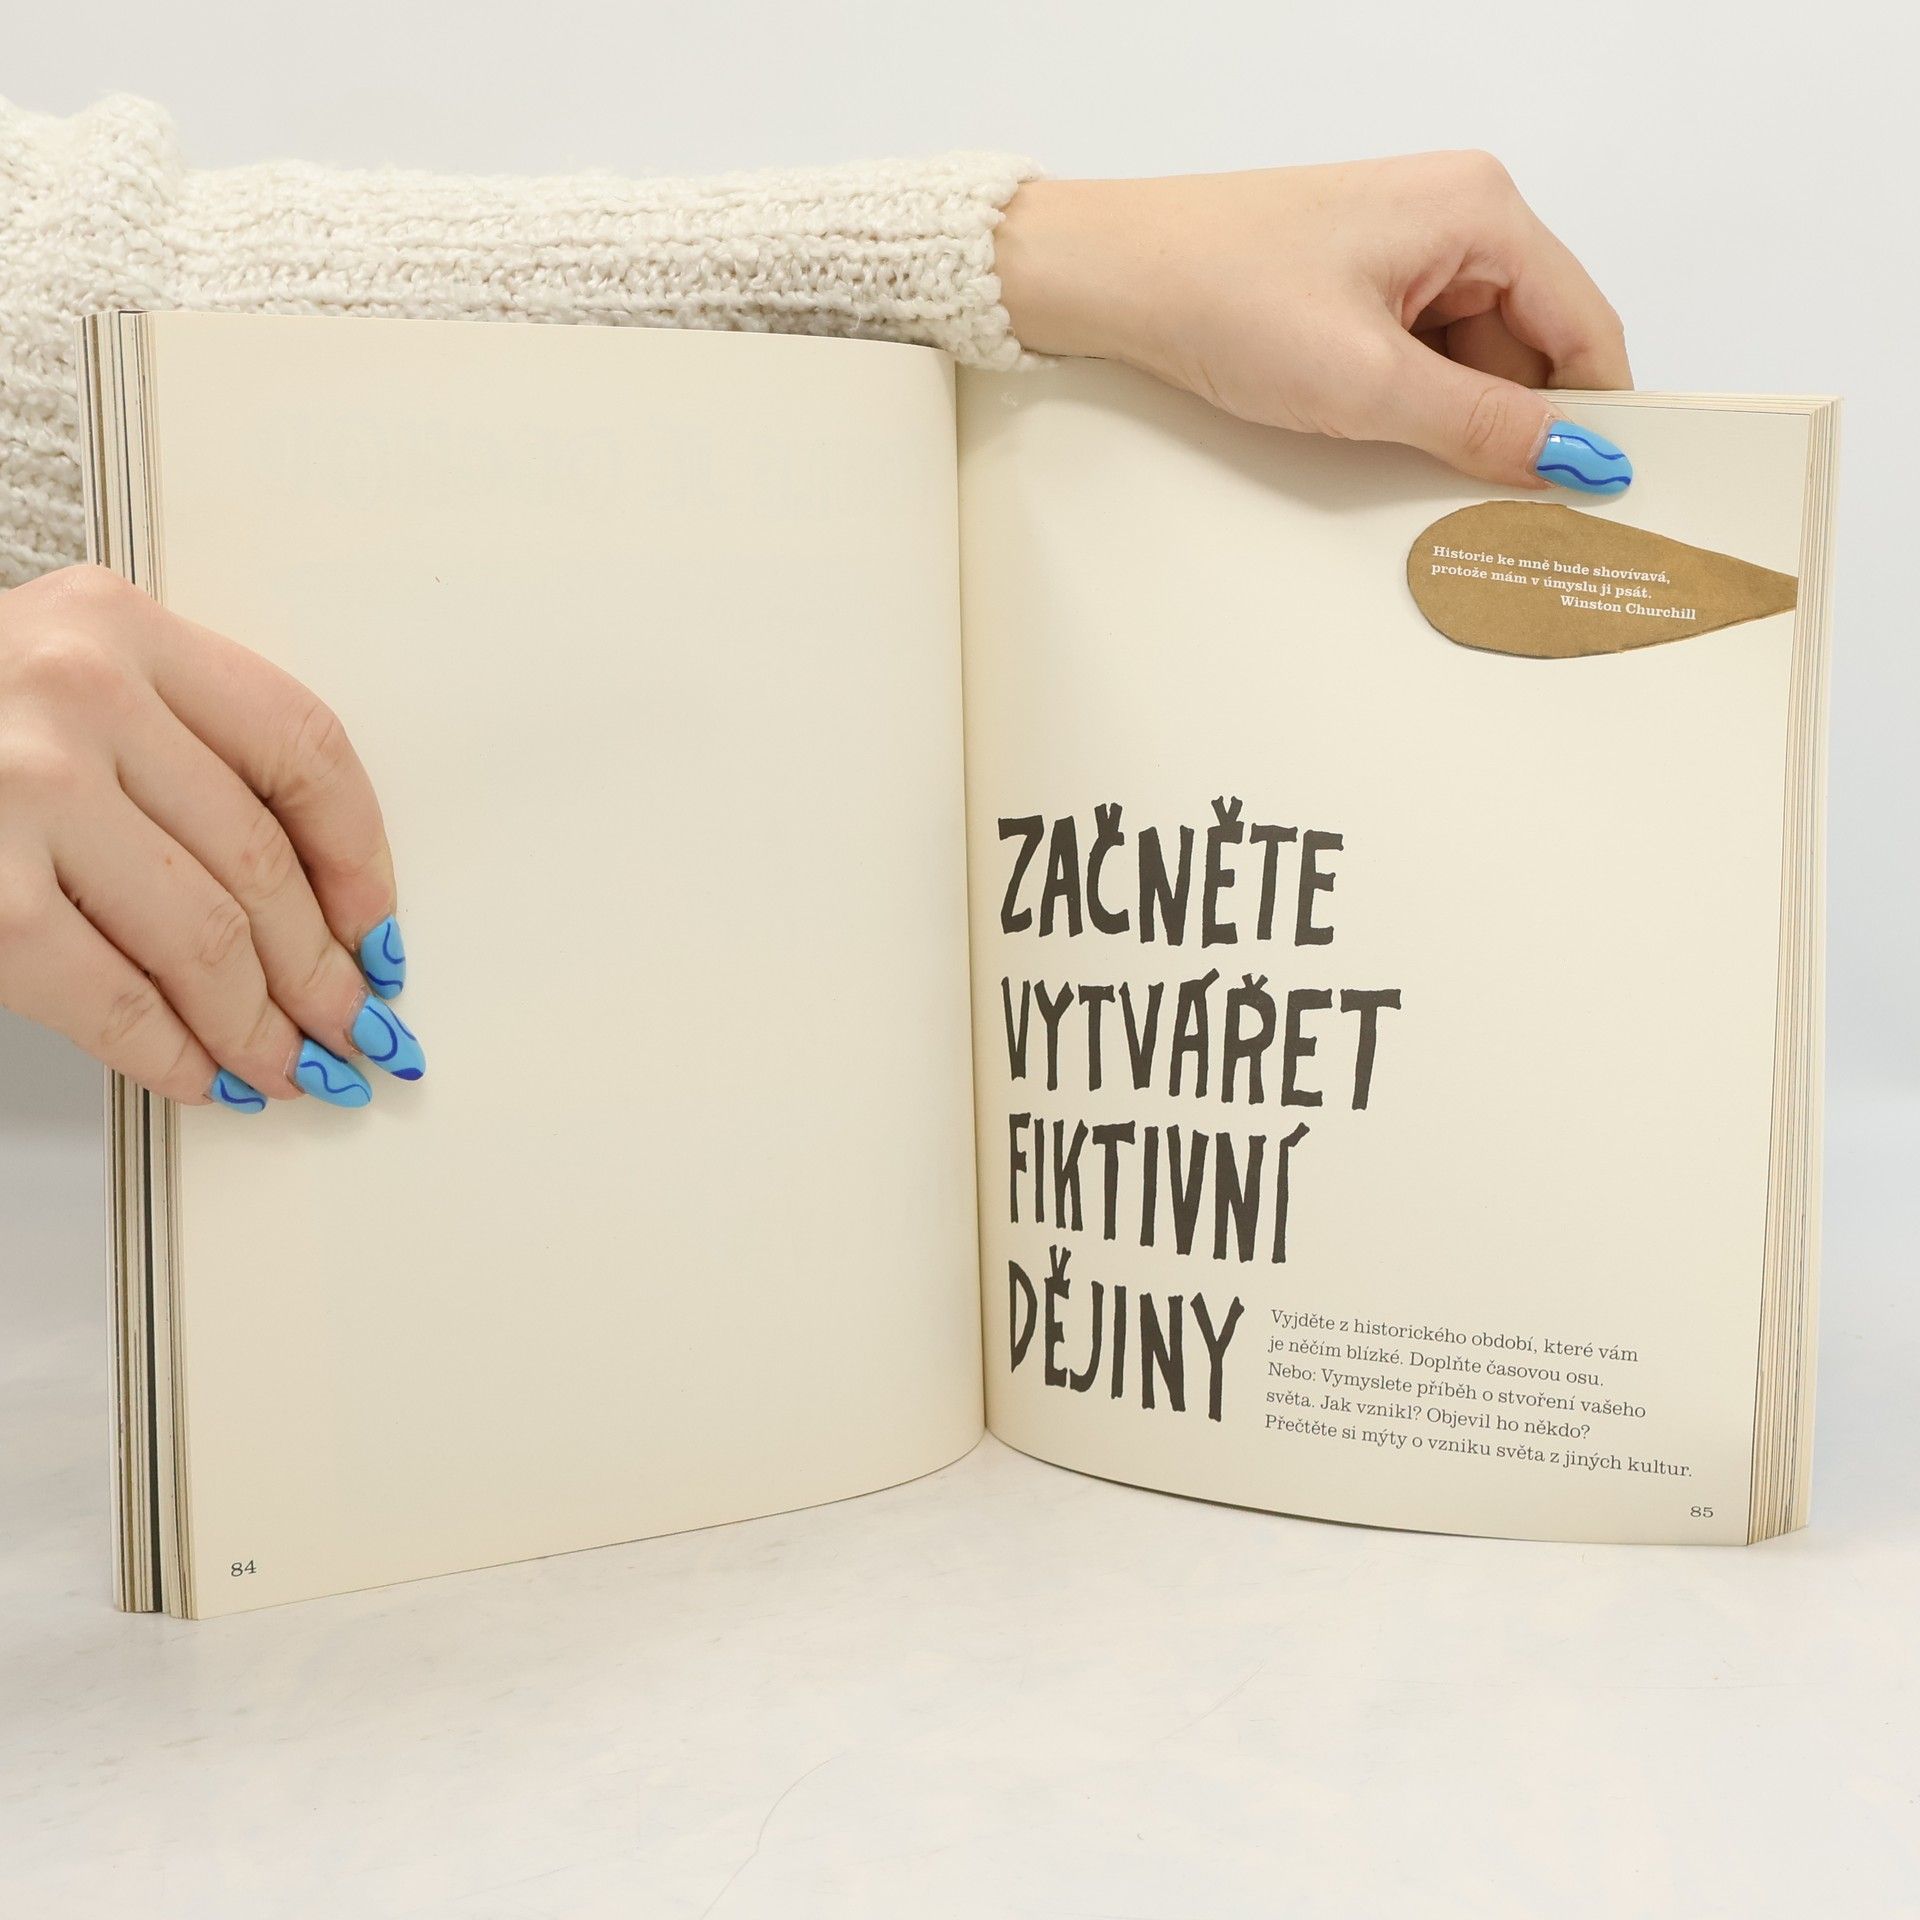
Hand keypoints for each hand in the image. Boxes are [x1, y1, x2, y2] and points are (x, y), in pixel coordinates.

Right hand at [0, 565, 420, 1111]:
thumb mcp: (56, 678)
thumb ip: (170, 748)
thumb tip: (311, 902)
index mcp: (119, 628)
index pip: (304, 747)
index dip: (360, 856)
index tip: (377, 922)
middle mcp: (77, 691)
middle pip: (263, 860)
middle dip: (322, 969)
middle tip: (350, 1023)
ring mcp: (19, 787)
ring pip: (205, 937)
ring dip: (262, 1025)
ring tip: (287, 1063)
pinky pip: (111, 994)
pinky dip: (170, 1052)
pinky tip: (198, 1074)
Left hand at [995, 153, 1634, 490]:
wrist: (1109, 276)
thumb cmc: (1220, 293)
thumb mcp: (1366, 382)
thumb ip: (1480, 426)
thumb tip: (1574, 459)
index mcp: (1481, 210)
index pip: (1584, 325)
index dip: (1595, 415)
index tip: (1594, 492)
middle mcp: (1456, 217)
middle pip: (1533, 345)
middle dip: (1516, 423)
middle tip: (1497, 503)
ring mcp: (1406, 251)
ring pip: (1474, 358)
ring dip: (1456, 418)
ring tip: (1407, 461)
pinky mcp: (1361, 284)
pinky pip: (1422, 355)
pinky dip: (1415, 403)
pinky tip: (1381, 439)